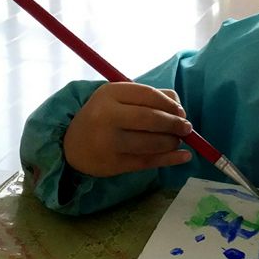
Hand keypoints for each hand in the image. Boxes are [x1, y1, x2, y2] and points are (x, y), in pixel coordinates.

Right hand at [63, 83, 193, 177]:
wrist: (72, 145)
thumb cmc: (105, 117)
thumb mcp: (120, 99)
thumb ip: (151, 97)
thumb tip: (180, 110)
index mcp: (109, 93)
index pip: (148, 94)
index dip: (170, 104)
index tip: (181, 112)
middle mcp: (106, 116)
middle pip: (150, 119)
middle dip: (174, 124)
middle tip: (186, 128)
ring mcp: (108, 141)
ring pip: (151, 142)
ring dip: (172, 142)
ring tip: (177, 141)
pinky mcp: (113, 164)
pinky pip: (148, 162)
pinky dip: (171, 159)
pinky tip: (184, 157)